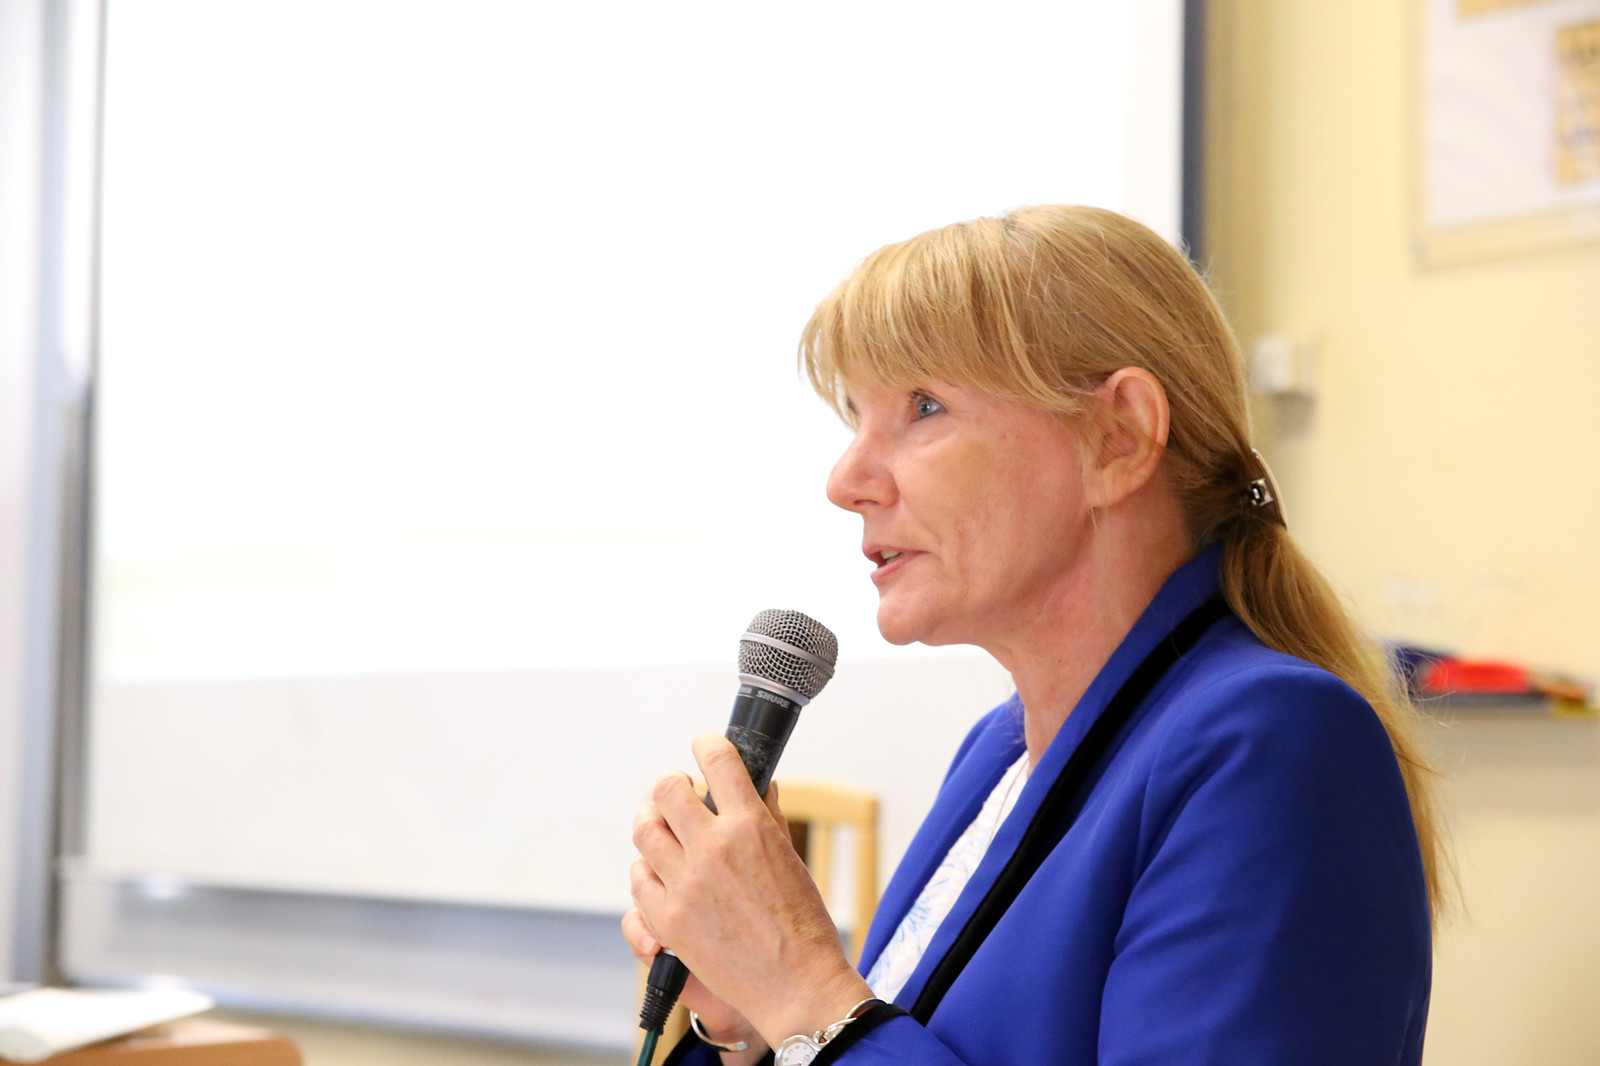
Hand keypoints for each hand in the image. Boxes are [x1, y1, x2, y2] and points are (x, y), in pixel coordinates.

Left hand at [630, 732, 873, 1048]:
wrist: (795, 985)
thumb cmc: (802, 923)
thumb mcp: (791, 857)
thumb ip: (767, 815)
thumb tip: (757, 782)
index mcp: (749, 827)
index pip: (717, 760)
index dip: (707, 744)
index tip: (705, 745)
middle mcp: (712, 849)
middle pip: (665, 788)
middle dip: (672, 782)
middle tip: (678, 789)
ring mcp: (684, 885)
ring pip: (643, 829)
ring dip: (653, 820)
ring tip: (664, 826)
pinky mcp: (667, 920)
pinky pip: (638, 877)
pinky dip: (648, 868)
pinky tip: (663, 871)